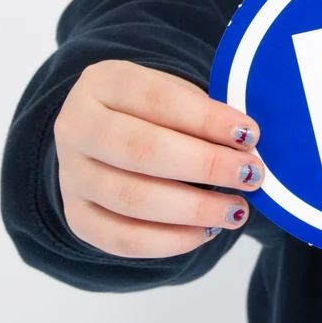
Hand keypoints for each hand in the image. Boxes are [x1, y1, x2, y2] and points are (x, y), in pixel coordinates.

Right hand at [54, 60, 263, 257]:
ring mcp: (71, 175)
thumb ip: (203, 114)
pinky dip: (170, 241)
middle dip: (205, 165)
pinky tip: (206, 231)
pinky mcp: (77, 216)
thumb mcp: (173, 95)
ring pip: (132, 199)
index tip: (249, 135)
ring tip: (236, 210)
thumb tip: (246, 146)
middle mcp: (76, 127)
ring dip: (193, 209)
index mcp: (102, 82)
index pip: (157, 99)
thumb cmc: (152, 114)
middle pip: (141, 150)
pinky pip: (122, 239)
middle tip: (250, 174)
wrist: (103, 137)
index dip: (207, 119)